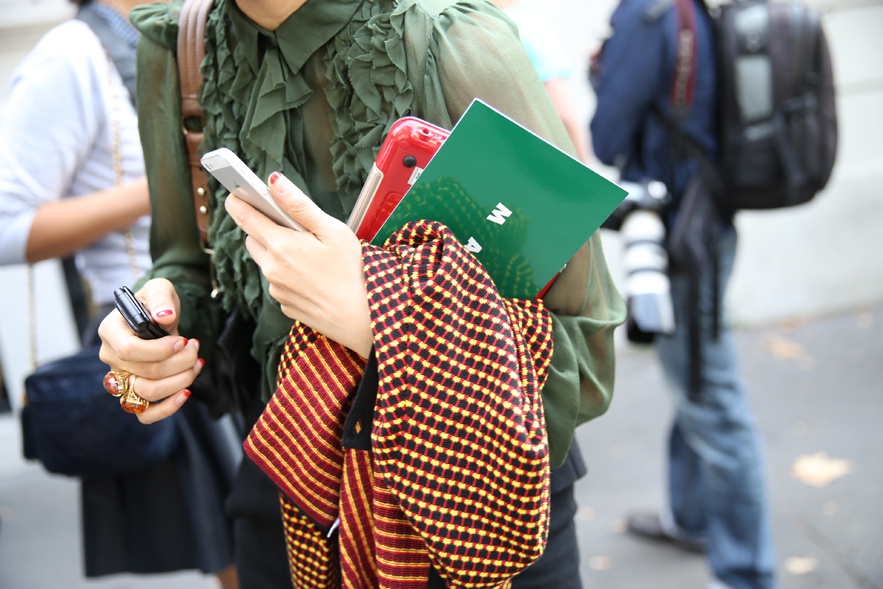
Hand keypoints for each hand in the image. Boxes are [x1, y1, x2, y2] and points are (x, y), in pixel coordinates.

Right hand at [98, 278, 202, 422]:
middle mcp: (111, 357)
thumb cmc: (156, 303)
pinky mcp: (134, 392)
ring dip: (180, 380)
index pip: (130, 351)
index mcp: (110, 331)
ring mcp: (121, 377)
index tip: (184, 341)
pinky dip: (167, 408)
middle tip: (195, 347)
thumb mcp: (160, 289)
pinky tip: (185, 392)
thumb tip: (165, 316)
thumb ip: (161, 298)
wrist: (159, 317)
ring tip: (197, 362)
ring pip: (148, 392)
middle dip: (180, 362)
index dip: (161, 350)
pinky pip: (145, 414)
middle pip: (146, 372)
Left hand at [224, 171, 372, 357]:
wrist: (360, 319)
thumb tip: (274, 182)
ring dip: (277, 251)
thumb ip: (299, 205)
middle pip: (252, 237)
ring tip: (309, 253)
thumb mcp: (332, 231)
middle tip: (292, 226)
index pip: (244, 216)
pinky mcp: (283, 303)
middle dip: (265, 227)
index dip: (238, 200)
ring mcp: (276, 289)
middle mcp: (271, 268)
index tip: (239, 191)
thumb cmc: (352, 273)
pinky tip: (312, 275)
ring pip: (265, 260)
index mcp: (280, 245)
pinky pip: (277, 281)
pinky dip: (287, 274)